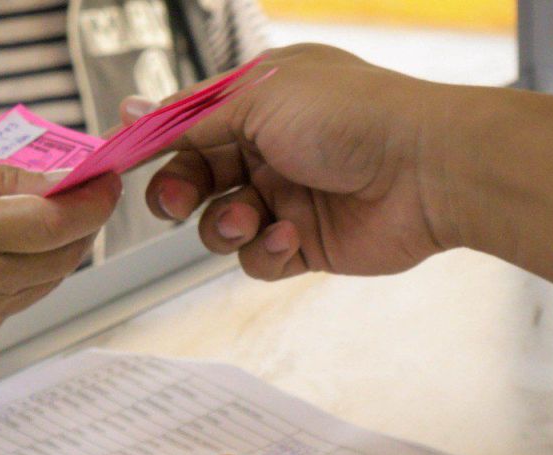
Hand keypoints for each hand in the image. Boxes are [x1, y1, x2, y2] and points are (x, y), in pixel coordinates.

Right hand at [0, 153, 120, 342]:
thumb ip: (11, 180)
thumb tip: (65, 180)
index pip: (52, 225)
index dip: (90, 205)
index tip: (107, 182)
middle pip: (62, 256)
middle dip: (87, 224)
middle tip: (92, 194)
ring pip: (50, 280)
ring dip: (66, 249)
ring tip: (62, 216)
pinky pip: (26, 297)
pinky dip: (39, 270)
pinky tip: (29, 247)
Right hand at [121, 45, 451, 281]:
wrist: (428, 171)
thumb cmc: (351, 117)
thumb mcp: (258, 97)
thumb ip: (191, 116)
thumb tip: (131, 111)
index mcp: (260, 101)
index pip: (189, 126)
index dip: (156, 147)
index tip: (124, 165)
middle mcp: (270, 148)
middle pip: (197, 179)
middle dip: (180, 194)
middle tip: (177, 205)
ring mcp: (287, 197)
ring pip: (221, 225)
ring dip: (225, 225)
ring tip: (251, 218)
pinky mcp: (305, 244)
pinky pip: (258, 259)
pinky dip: (265, 251)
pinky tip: (289, 236)